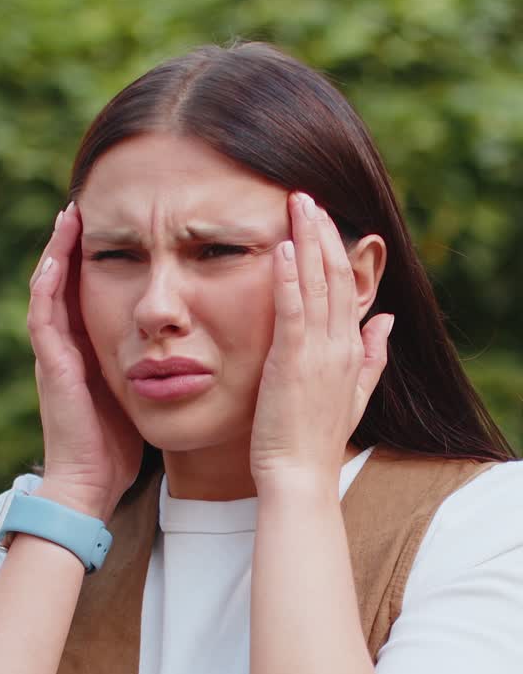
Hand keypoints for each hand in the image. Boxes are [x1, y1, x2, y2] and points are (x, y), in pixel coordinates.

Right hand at [28, 203, 143, 521]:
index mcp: (87, 350)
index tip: (118, 225)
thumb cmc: (118, 448)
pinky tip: (58, 254)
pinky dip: (48, 282)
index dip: (97, 258)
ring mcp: (54, 354)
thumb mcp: (137, 394)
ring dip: (57, 250)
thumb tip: (183, 347)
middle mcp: (65, 346)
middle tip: (87, 203)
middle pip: (66, 281)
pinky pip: (44, 314)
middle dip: (75, 244)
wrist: (90, 485)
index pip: (88, 291)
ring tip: (71, 213)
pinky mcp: (51, 366)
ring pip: (49, 288)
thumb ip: (148, 367)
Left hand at [249, 192, 392, 487]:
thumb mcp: (353, 395)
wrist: (300, 477)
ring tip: (297, 204)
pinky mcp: (291, 363)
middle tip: (307, 195)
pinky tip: (285, 247)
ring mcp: (318, 354)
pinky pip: (293, 311)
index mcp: (351, 352)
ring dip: (308, 240)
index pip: (348, 289)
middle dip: (323, 232)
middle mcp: (339, 347)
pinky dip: (291, 277)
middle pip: (337, 277)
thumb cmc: (314, 442)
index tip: (322, 219)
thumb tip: (387, 320)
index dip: (336, 250)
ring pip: (318, 285)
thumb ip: (372, 356)